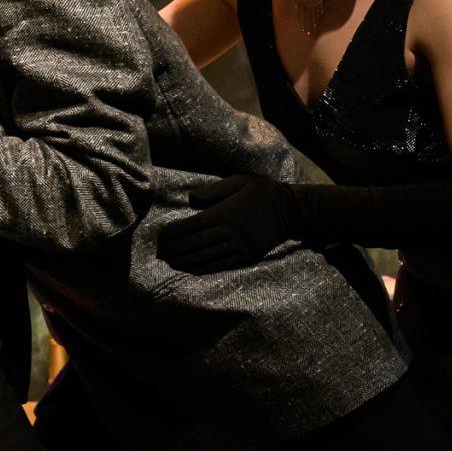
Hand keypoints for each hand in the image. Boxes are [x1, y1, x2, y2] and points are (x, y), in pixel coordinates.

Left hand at [154, 174, 299, 273]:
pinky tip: (191, 269)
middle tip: (159, 253)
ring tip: (170, 262)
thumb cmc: (263, 193)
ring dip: (185, 261)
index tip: (160, 237)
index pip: (192, 226)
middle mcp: (230, 232)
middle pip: (195, 244)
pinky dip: (203, 268)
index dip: (174, 234)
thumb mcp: (239, 181)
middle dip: (175, 249)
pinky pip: (221, 266)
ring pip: (206, 257)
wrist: (293, 211)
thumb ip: (213, 190)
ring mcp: (239, 247)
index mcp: (226, 213)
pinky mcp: (247, 257)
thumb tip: (190, 200)